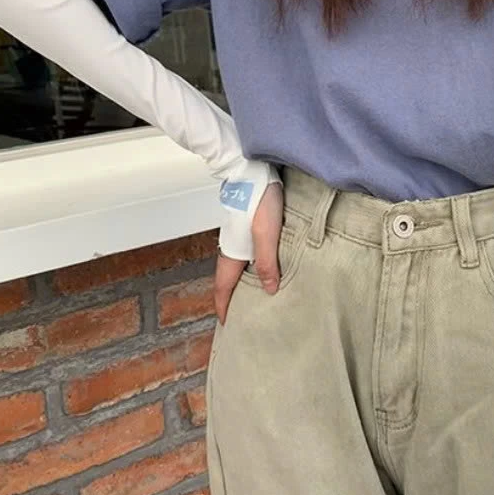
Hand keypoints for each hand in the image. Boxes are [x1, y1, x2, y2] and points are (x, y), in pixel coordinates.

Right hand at [214, 181, 284, 324]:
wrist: (254, 170)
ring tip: (257, 297)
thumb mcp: (266, 234)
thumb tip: (270, 290)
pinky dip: (253, 268)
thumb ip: (267, 262)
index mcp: (232, 253)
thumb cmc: (259, 200)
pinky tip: (266, 269)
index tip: (227, 324)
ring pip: (239, 267)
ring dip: (244, 284)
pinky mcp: (249, 227)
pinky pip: (248, 255)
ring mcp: (240, 237)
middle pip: (230, 280)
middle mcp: (232, 247)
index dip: (224, 307)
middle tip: (244, 316)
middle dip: (233, 299)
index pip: (224, 287)